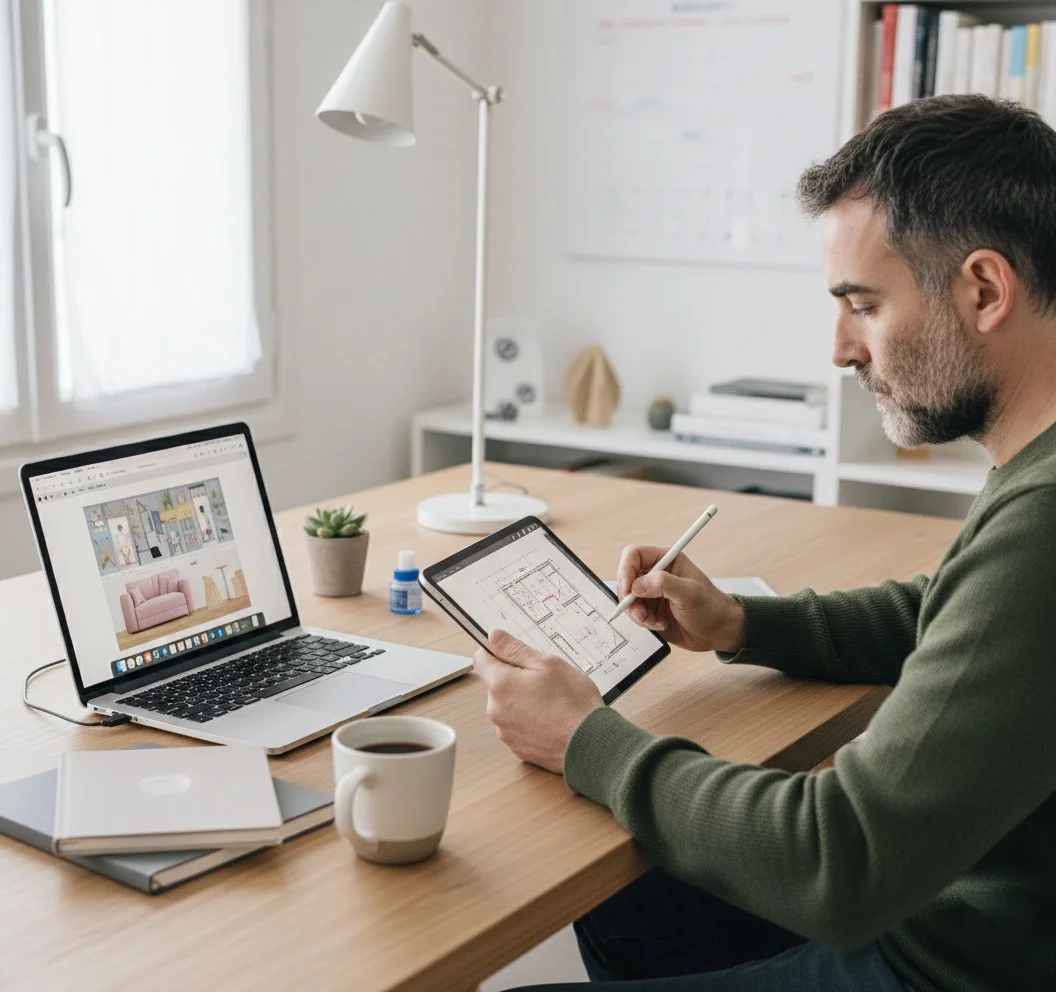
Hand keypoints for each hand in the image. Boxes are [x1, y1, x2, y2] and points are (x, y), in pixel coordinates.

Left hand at [473, 629, 603, 773]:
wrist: (590, 743)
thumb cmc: (573, 703)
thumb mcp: (548, 664)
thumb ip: (516, 649)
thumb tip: (494, 637)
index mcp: (501, 685)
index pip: (481, 660)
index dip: (496, 652)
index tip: (511, 653)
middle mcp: (496, 710)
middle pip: (496, 684)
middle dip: (514, 678)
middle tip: (542, 679)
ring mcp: (505, 731)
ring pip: (506, 706)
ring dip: (521, 700)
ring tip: (550, 701)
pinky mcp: (516, 747)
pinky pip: (516, 725)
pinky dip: (528, 720)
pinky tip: (549, 718)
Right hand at [616, 545, 744, 653]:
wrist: (719, 632)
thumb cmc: (711, 607)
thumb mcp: (690, 593)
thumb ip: (664, 584)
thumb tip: (637, 585)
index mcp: (666, 560)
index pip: (634, 555)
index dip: (626, 569)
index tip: (628, 589)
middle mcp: (655, 574)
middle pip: (626, 578)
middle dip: (629, 597)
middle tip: (639, 612)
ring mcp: (651, 593)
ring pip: (627, 598)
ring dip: (636, 613)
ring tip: (654, 621)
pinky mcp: (650, 610)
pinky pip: (634, 614)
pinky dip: (643, 622)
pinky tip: (660, 624)